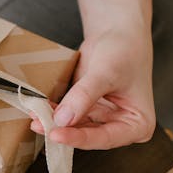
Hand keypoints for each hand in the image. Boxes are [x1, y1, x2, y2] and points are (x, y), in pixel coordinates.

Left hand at [30, 26, 154, 148]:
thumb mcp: (106, 72)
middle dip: (63, 131)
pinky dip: (53, 112)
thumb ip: (85, 96)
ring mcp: (102, 119)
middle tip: (40, 125)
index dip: (80, 138)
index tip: (57, 134)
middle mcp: (120, 126)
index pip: (106, 138)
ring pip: (75, 128)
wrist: (116, 33)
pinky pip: (68, 116)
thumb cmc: (123, 50)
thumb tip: (63, 119)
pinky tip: (38, 109)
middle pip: (89, 136)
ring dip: (54, 123)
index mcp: (138, 125)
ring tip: (34, 118)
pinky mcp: (86, 110)